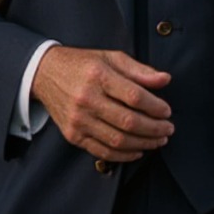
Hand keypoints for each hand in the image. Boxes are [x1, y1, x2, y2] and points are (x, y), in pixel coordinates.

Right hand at [31, 46, 172, 162]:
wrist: (45, 74)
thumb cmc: (83, 65)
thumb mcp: (111, 58)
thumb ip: (139, 70)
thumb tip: (165, 80)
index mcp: (98, 76)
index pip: (134, 96)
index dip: (155, 107)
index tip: (167, 111)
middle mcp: (86, 99)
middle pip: (128, 121)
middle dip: (154, 129)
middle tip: (168, 129)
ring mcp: (78, 120)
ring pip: (117, 140)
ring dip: (143, 144)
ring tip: (158, 140)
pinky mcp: (72, 135)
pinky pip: (102, 151)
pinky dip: (124, 155)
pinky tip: (137, 150)